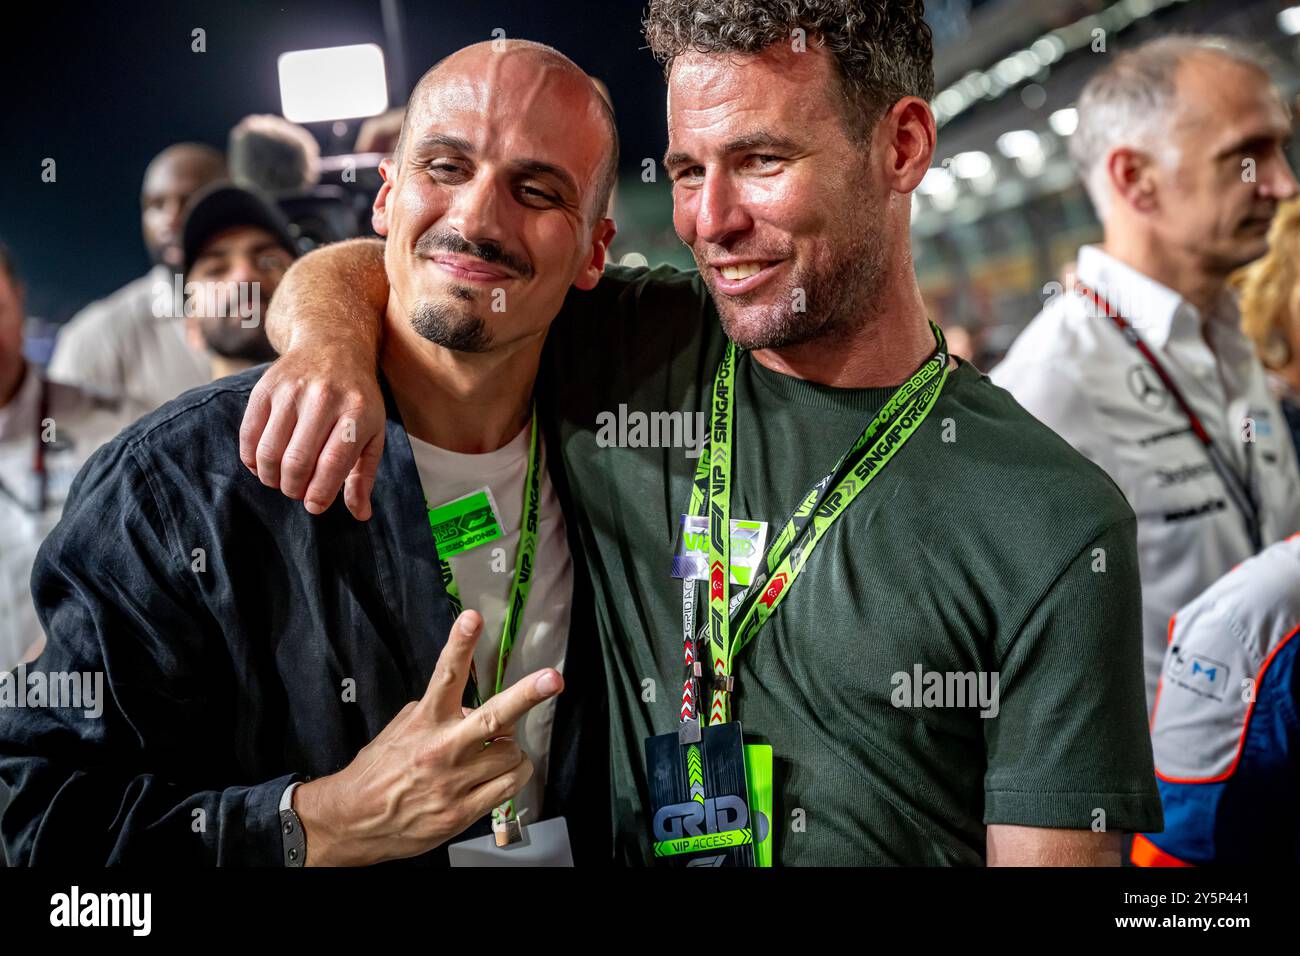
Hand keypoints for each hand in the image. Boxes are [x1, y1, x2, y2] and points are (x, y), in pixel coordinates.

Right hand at [240, 348, 385, 519]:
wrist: (332, 346)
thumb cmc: (356, 399)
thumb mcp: (372, 432)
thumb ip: (364, 475)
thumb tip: (360, 514)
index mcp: (357, 413)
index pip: (333, 463)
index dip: (320, 493)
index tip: (315, 506)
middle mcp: (324, 398)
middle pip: (297, 461)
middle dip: (293, 488)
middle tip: (297, 491)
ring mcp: (292, 391)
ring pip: (270, 451)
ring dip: (271, 478)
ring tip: (281, 480)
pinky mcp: (265, 388)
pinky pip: (249, 435)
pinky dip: (252, 459)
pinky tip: (263, 463)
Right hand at [293, 610, 563, 865]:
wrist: (354, 820)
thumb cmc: (379, 770)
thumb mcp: (400, 728)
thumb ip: (436, 711)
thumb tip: (467, 705)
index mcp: (424, 721)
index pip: (445, 675)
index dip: (460, 644)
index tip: (473, 618)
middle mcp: (442, 749)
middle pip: (494, 717)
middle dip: (527, 695)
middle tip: (552, 679)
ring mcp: (455, 782)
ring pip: (511, 753)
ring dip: (510, 749)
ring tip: (494, 751)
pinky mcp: (463, 811)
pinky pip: (510, 784)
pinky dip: (514, 773)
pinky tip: (503, 771)